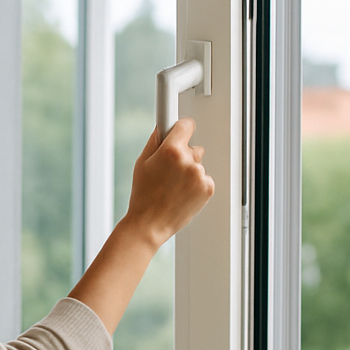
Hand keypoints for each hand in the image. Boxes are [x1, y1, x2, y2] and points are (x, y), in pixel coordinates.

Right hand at [67, 119, 212, 333]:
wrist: (149, 224)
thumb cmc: (143, 195)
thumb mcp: (141, 163)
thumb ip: (154, 141)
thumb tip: (162, 127)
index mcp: (171, 150)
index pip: (186, 125)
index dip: (182, 128)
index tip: (181, 129)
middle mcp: (189, 160)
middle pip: (194, 147)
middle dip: (184, 155)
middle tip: (168, 171)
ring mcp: (200, 175)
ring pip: (199, 165)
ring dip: (190, 172)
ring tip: (173, 187)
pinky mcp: (208, 188)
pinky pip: (204, 179)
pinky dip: (196, 185)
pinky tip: (181, 194)